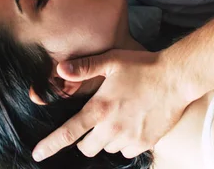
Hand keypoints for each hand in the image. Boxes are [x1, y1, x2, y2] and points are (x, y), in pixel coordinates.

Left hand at [32, 49, 191, 161]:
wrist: (175, 78)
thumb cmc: (142, 66)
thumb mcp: (112, 60)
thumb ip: (85, 66)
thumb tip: (60, 68)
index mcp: (100, 108)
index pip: (69, 133)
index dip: (50, 145)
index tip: (38, 153)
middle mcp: (112, 128)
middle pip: (87, 148)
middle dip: (85, 139)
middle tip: (95, 121)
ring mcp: (129, 138)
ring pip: (107, 149)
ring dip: (106, 139)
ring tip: (117, 117)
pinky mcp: (145, 143)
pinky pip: (126, 151)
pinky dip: (125, 142)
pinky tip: (131, 124)